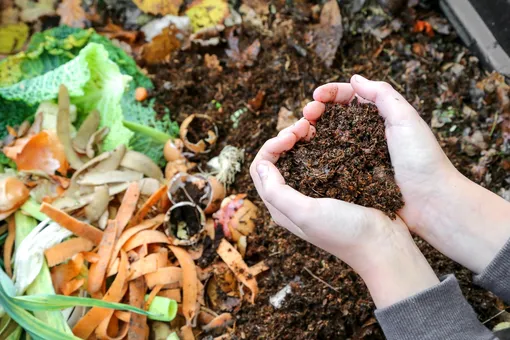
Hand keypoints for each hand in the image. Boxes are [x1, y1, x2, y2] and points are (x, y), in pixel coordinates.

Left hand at [250, 107, 438, 308]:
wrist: (384, 244)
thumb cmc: (345, 232)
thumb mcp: (306, 214)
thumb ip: (278, 192)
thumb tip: (262, 164)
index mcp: (281, 207)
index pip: (260, 169)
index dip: (271, 146)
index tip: (291, 136)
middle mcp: (293, 199)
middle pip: (276, 160)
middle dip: (285, 138)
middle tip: (304, 126)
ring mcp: (314, 191)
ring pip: (297, 157)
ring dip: (301, 139)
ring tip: (314, 126)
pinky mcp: (333, 186)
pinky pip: (318, 159)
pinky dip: (318, 144)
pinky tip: (329, 135)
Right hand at [307, 75, 509, 273]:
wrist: (430, 202)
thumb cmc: (422, 159)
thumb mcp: (406, 119)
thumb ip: (382, 95)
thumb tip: (355, 78)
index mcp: (379, 117)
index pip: (349, 97)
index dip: (330, 93)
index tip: (316, 96)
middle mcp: (365, 134)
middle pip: (333, 116)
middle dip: (316, 110)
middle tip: (306, 115)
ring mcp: (357, 156)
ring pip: (327, 138)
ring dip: (312, 132)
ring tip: (300, 132)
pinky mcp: (352, 177)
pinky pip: (330, 162)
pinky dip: (316, 155)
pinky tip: (305, 153)